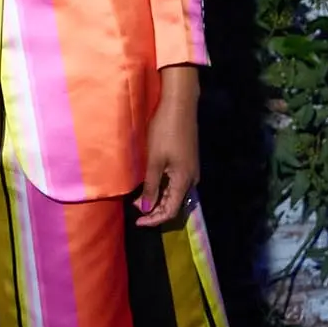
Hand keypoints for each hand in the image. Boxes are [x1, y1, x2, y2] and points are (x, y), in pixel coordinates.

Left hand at [135, 65, 199, 229]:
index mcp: (184, 181)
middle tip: (135, 211)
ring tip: (139, 200)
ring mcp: (191, 170)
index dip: (153, 220)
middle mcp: (191, 179)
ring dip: (158, 200)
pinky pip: (176, 184)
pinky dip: (163, 189)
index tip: (137, 221)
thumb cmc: (164, 131)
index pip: (170, 211)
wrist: (179, 105)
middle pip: (175, 205)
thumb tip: (145, 208)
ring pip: (175, 195)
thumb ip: (150, 186)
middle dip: (155, 211)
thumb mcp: (154, 160)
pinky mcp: (187, 162)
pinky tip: (151, 185)